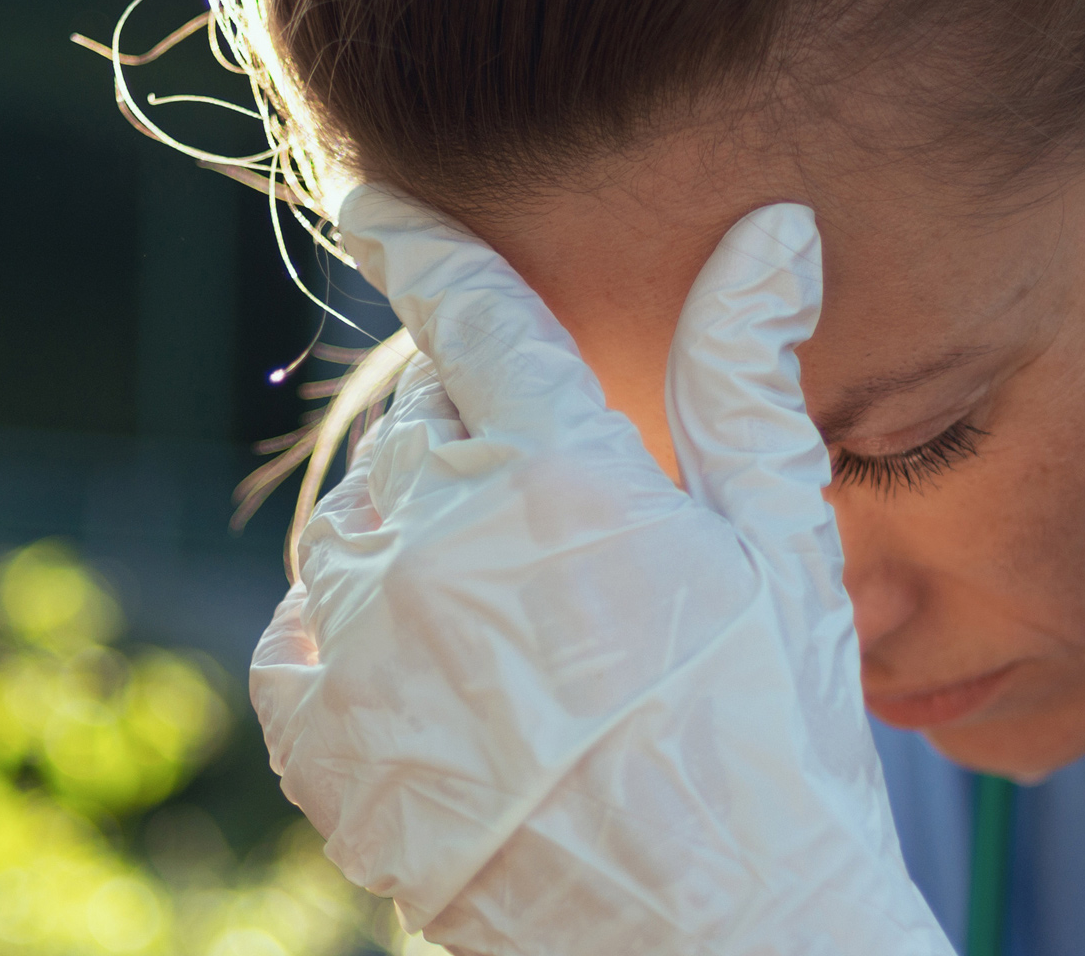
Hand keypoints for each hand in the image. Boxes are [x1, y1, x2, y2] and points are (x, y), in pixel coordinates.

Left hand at [250, 189, 951, 954]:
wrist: (712, 943)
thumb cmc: (772, 742)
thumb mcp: (780, 550)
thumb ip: (745, 377)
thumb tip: (767, 230)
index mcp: (564, 478)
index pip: (470, 313)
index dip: (419, 241)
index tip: (375, 202)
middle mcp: (440, 540)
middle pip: (424, 422)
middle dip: (482, 442)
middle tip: (570, 536)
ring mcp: (364, 638)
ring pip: (357, 516)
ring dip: (418, 535)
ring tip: (522, 626)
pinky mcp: (316, 727)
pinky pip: (304, 626)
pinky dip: (357, 633)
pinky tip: (446, 680)